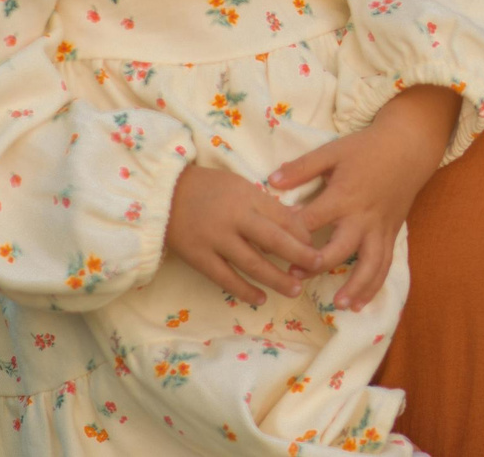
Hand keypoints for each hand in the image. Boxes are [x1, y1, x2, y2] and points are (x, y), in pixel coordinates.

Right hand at [164, 164, 325, 306]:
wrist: (163, 194)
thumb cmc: (208, 188)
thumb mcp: (240, 185)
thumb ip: (266, 204)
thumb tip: (298, 218)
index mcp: (247, 196)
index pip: (283, 217)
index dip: (302, 234)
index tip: (315, 246)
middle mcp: (235, 218)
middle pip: (274, 240)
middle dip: (299, 255)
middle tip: (319, 266)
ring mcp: (216, 239)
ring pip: (252, 263)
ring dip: (276, 278)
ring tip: (295, 289)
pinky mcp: (198, 257)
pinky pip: (225, 278)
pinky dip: (244, 290)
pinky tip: (261, 298)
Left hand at [269, 85, 460, 311]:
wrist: (408, 148)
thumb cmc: (366, 149)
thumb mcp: (332, 151)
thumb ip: (302, 168)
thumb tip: (271, 182)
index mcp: (343, 196)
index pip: (312, 220)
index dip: (291, 233)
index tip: (271, 243)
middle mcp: (362, 218)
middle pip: (340, 249)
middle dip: (317, 266)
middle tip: (293, 277)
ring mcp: (379, 229)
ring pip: (370, 265)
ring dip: (355, 286)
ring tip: (339, 305)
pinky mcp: (391, 235)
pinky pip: (384, 265)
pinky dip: (374, 286)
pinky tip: (360, 303)